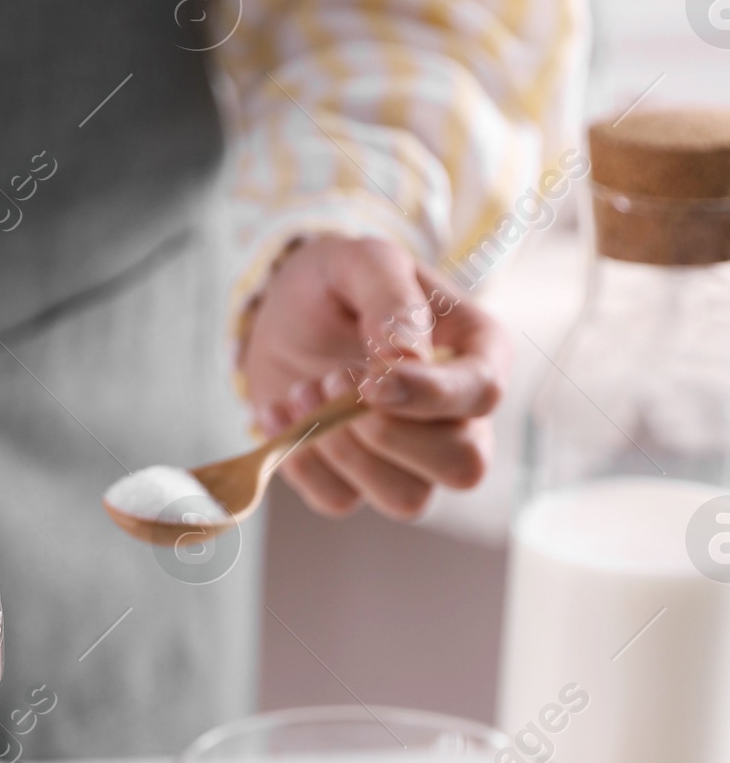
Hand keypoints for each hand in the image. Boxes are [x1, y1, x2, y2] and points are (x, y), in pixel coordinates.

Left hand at [238, 235, 509, 517]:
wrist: (286, 315)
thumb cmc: (340, 283)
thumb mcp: (363, 261)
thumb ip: (392, 298)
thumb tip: (408, 358)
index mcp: (479, 354)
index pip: (482, 394)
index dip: (428, 396)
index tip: (369, 379)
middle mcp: (458, 419)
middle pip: (463, 465)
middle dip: (388, 433)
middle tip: (331, 378)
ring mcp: (412, 460)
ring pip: (407, 499)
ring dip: (342, 450)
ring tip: (302, 391)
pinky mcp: (358, 483)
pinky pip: (340, 501)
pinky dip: (301, 461)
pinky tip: (281, 413)